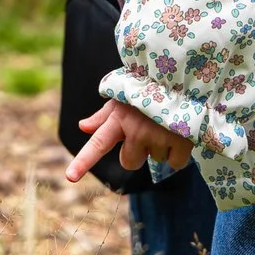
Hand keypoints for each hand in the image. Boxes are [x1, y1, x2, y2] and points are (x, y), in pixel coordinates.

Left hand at [66, 98, 194, 183]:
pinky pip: (174, 163)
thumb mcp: (124, 99)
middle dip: (138, 152)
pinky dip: (179, 153)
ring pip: (155, 160)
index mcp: (119, 119)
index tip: (70, 177)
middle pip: (129, 162)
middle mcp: (136, 130)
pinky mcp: (179, 142)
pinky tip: (181, 133)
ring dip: (162, 147)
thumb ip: (103, 116)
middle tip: (149, 130)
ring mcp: (158, 137)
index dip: (83, 162)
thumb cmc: (149, 88)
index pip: (98, 144)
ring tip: (167, 124)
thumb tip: (83, 127)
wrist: (184, 78)